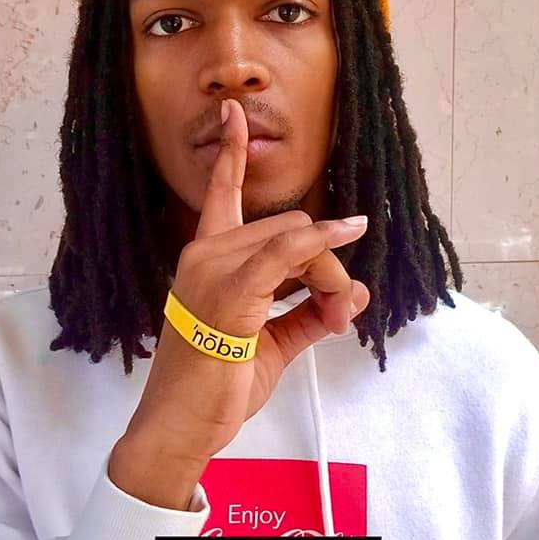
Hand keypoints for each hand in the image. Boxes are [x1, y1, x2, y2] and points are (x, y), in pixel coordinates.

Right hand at [123, 97, 370, 465]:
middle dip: (325, 267)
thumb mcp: (272, 344)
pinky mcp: (232, 291)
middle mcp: (205, 254)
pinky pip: (290, 252)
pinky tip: (350, 233)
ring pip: (299, 241)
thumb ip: (311, 313)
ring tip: (334, 319)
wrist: (182, 426)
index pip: (221, 195)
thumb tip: (356, 291)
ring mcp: (214, 269)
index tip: (233, 112)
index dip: (230, 153)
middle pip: (291, 228)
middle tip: (335, 314)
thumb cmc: (217, 387)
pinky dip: (325, 244)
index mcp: (206, 259)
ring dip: (329, 277)